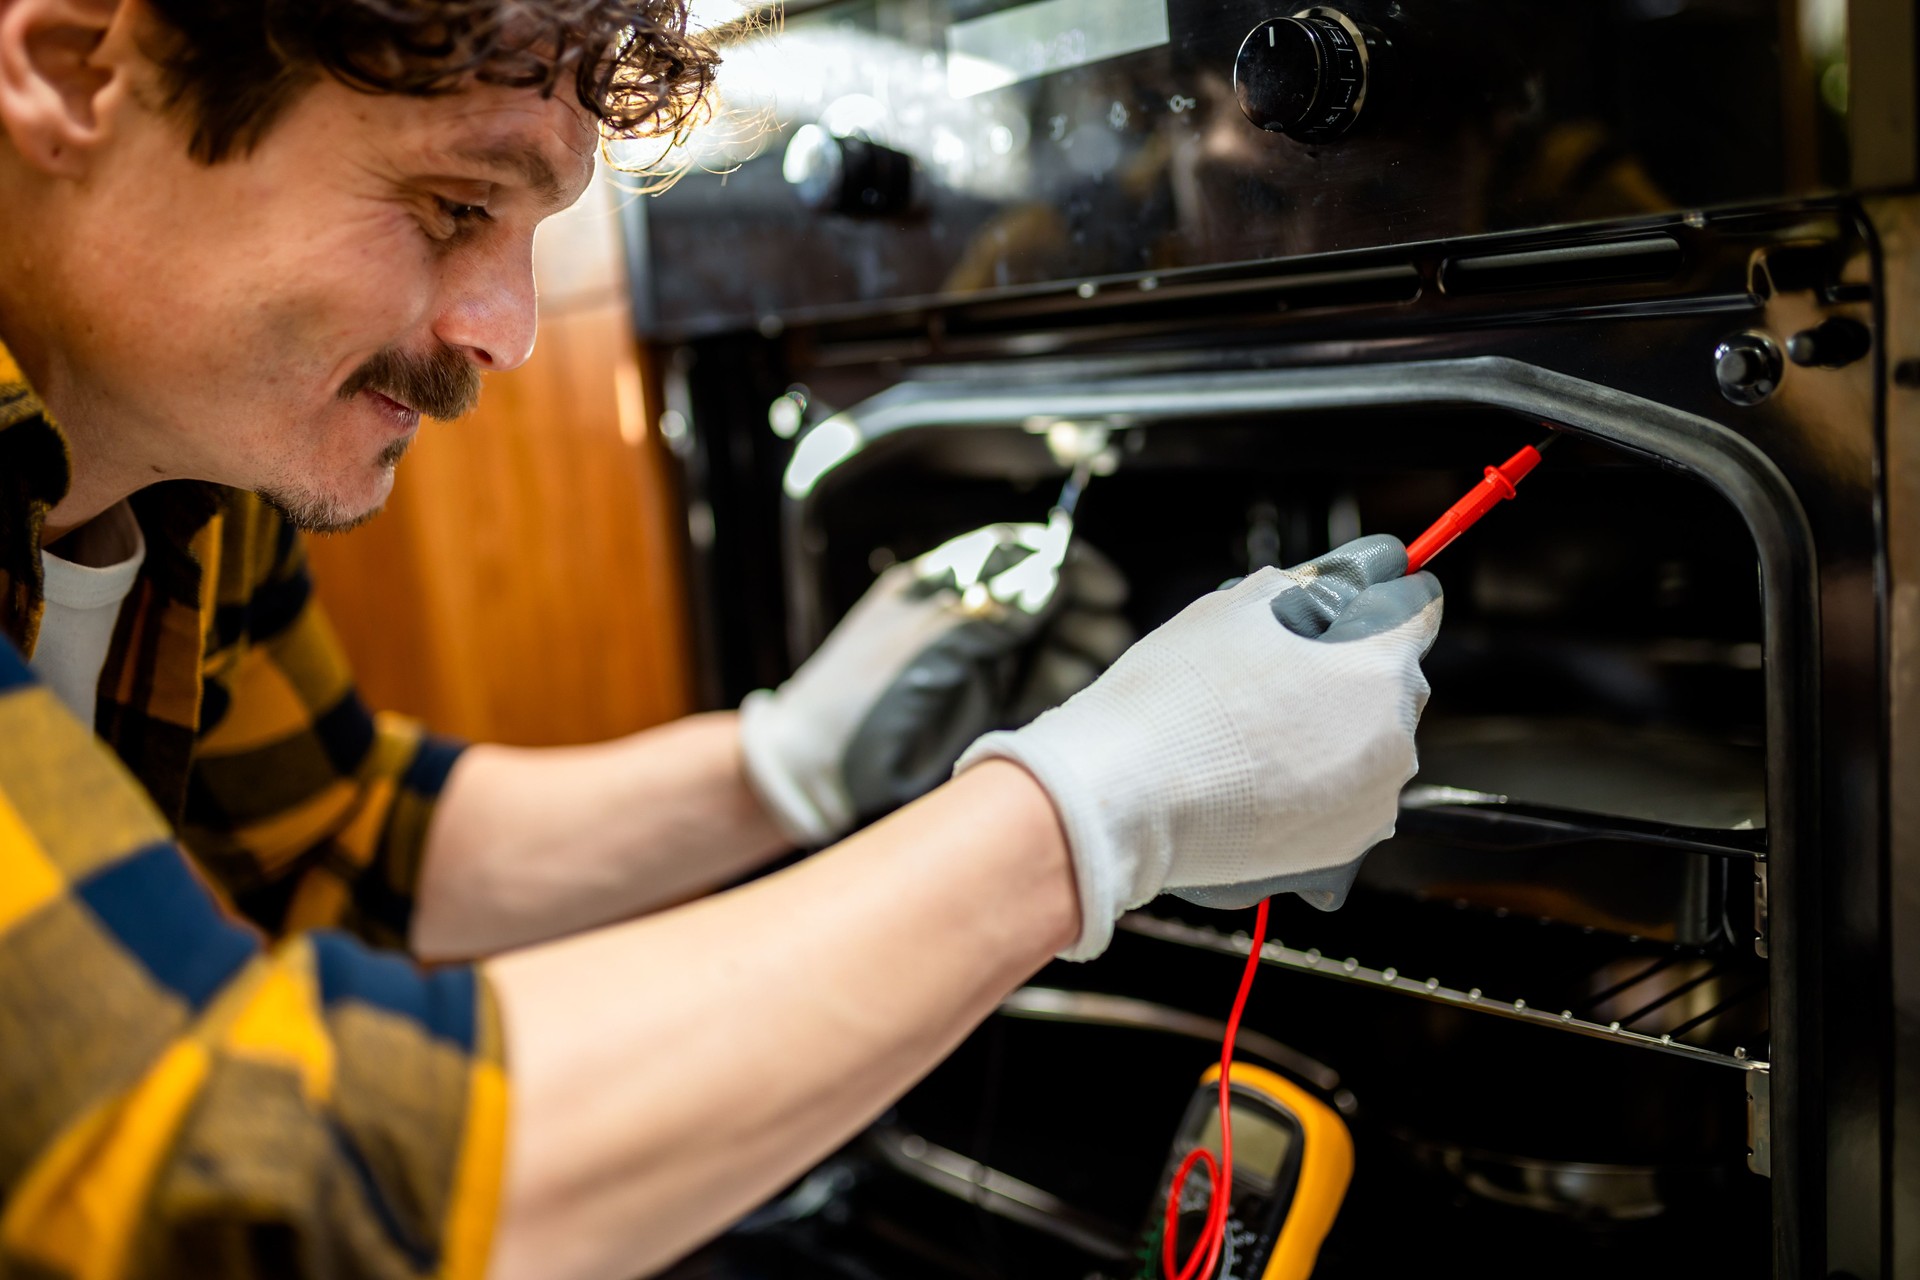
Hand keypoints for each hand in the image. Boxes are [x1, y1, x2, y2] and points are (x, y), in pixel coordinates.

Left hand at [740, 518, 1130, 845]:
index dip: (1066, 565)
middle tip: (1107, 631)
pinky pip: (1039, 687)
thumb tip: (1048, 581)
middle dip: (1081, 611)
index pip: (1017, 556)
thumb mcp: (924, 646)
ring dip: (1078, 648)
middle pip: (1043, 599)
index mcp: (941, 586)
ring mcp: (977, 664)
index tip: (1104, 585)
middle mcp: (965, 619)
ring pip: (1048, 643)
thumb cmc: (853, 702)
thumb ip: (988, 613)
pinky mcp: (985, 708)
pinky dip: (1064, 685)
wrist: (817, 773)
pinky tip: (1076, 689)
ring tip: (1094, 662)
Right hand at [956, 534, 1441, 959]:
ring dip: (1339, 740)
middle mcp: (1395, 728)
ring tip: (1262, 743)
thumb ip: (1300, 587)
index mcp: (1376, 658)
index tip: (1364, 613)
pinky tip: (1265, 785)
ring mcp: (1378, 794)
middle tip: (1283, 685)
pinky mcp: (1352, 846)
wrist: (1128, 792)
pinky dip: (1324, 794)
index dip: (1388, 604)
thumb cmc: (1174, 697)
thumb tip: (1328, 580)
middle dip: (1355, 678)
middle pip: (1397, 685)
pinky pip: (1354, 803)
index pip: (1419, 610)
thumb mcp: (1233, 606)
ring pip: (1376, 748)